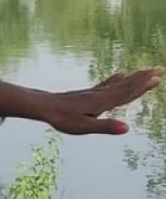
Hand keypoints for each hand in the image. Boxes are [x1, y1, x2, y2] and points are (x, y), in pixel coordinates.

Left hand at [43, 68, 161, 134]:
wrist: (43, 106)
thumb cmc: (62, 118)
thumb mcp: (84, 127)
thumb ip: (106, 126)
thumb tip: (127, 128)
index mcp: (102, 102)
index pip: (126, 94)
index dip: (142, 87)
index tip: (156, 78)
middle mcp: (100, 95)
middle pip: (126, 86)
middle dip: (143, 78)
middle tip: (159, 69)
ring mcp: (94, 93)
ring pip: (119, 83)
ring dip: (134, 77)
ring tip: (147, 70)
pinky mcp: (88, 93)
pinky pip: (106, 84)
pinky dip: (116, 79)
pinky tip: (122, 73)